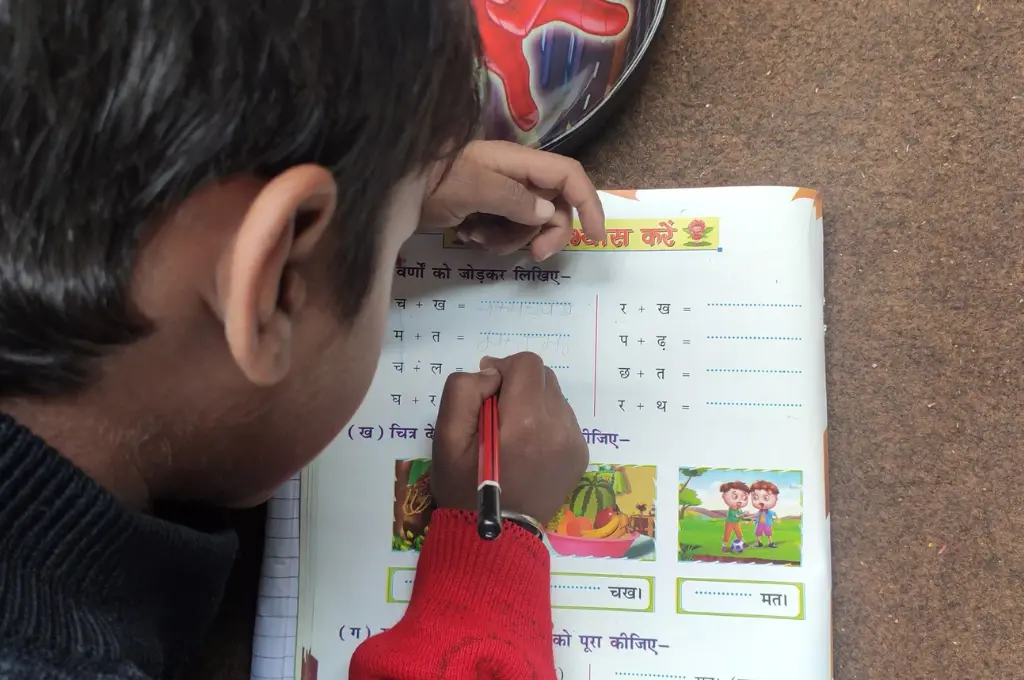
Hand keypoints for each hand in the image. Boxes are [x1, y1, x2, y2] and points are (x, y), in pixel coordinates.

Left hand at [420, 140, 605, 261]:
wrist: (396, 186)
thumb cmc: (432, 180)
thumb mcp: (472, 187)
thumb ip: (513, 199)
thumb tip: (548, 215)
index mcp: (520, 163)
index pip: (569, 177)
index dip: (589, 203)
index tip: (596, 236)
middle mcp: (517, 176)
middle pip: (555, 209)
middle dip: (545, 235)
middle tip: (532, 257)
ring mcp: (502, 194)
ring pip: (530, 226)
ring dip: (511, 241)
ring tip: (479, 239)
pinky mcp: (487, 210)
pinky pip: (507, 231)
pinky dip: (493, 241)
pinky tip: (469, 237)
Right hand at [430, 352, 588, 524]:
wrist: (493, 536)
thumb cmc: (464, 486)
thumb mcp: (445, 436)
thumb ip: (464, 390)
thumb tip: (493, 375)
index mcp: (526, 420)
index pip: (527, 364)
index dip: (503, 369)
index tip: (488, 392)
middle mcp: (558, 427)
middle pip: (544, 377)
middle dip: (519, 386)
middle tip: (496, 416)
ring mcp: (573, 443)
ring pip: (555, 397)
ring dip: (533, 404)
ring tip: (512, 434)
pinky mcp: (580, 456)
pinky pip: (565, 420)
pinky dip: (546, 423)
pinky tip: (528, 447)